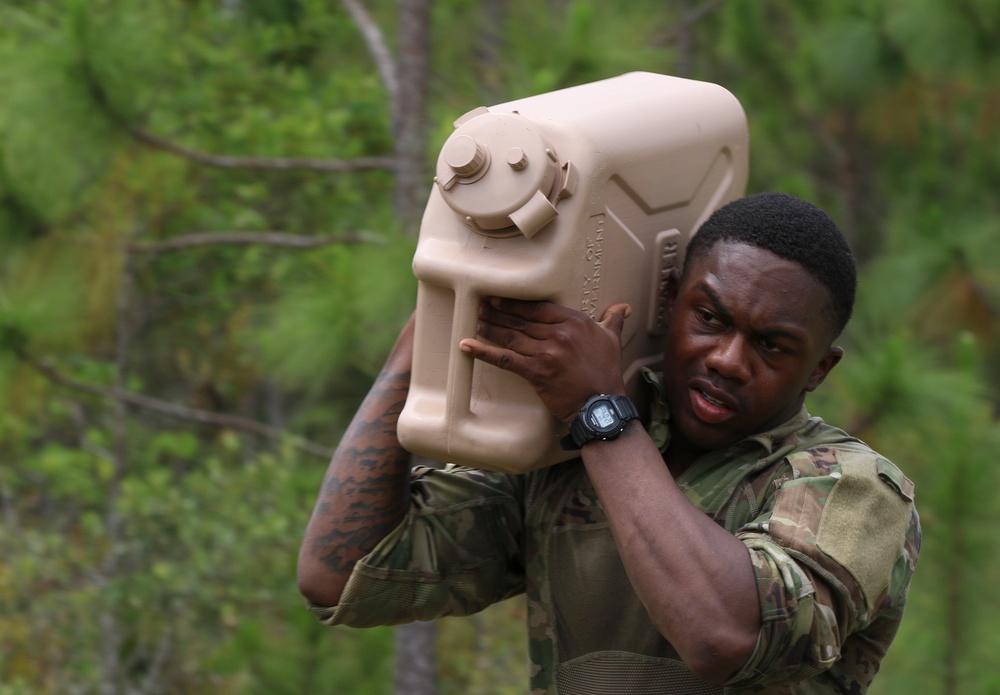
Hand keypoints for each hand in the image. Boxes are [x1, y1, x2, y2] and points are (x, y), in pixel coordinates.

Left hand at [459, 298, 630, 421]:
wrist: (602, 406)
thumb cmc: (607, 374)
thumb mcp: (612, 341)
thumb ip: (613, 320)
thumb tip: (624, 306)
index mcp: (576, 322)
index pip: (539, 307)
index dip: (517, 303)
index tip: (501, 298)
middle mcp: (560, 334)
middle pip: (522, 319)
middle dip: (499, 312)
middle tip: (481, 305)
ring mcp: (547, 353)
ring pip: (512, 336)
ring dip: (490, 327)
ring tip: (476, 320)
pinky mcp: (536, 372)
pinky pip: (505, 359)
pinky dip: (484, 351)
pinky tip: (468, 345)